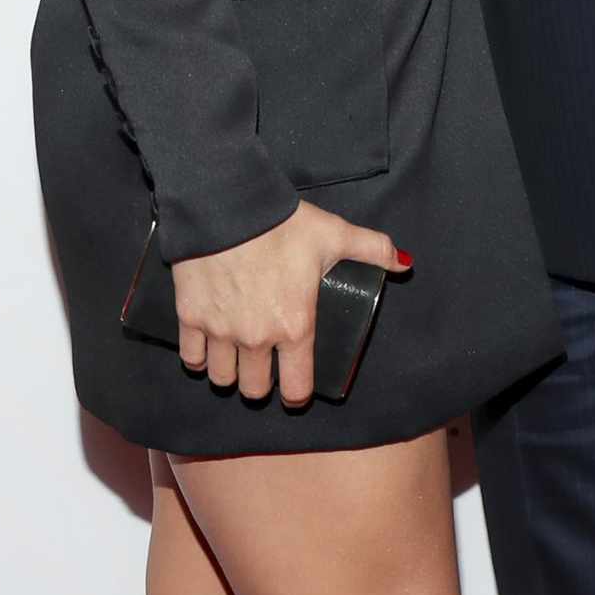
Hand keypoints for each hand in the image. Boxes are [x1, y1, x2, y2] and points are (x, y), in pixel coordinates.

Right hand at [171, 201, 410, 404]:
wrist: (227, 203)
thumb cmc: (283, 222)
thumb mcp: (334, 234)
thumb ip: (372, 249)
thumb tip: (405, 262)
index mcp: (294, 327)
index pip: (296, 389)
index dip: (298, 392)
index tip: (296, 384)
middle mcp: (256, 338)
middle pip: (255, 390)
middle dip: (261, 382)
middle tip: (266, 363)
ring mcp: (220, 331)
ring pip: (222, 378)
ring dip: (229, 372)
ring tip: (237, 356)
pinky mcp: (190, 318)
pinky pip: (192, 357)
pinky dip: (198, 356)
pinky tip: (207, 346)